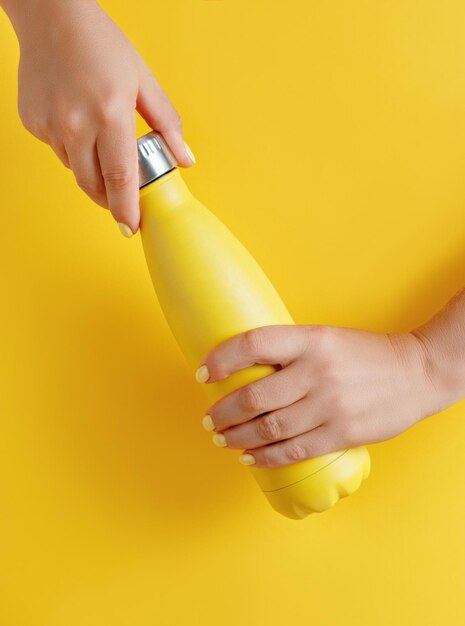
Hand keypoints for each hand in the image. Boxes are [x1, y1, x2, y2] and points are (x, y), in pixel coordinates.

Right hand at [12, 0, 193, 234]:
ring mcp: (49, 125)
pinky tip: (77, 123)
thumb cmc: (101, 45)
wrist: (51, 16)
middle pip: (94, 185)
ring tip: (101, 143)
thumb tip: (185, 160)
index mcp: (110, 114)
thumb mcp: (144, 81)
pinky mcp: (33, 123)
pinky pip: (57, 151)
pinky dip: (72, 149)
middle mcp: (75, 124)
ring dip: (92, 172)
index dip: (126, 209)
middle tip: (122, 201)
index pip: (120, 178)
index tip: (131, 227)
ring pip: (76, 170)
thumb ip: (167, 125)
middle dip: (110, 200)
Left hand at [196, 324, 444, 467]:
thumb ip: (291, 353)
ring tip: (223, 439)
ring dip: (238, 437)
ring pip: (269, 428)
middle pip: (254, 396)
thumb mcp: (326, 339)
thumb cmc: (365, 354)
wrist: (416, 373)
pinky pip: (293, 450)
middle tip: (209, 419)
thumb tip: (246, 371)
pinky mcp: (342, 432)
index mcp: (311, 340)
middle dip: (223, 411)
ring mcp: (329, 404)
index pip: (254, 344)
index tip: (203, 371)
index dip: (222, 358)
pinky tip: (250, 458)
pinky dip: (266, 457)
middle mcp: (317, 371)